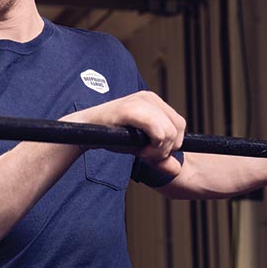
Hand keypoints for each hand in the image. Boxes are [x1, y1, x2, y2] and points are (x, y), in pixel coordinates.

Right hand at [64, 91, 185, 176]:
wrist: (86, 130)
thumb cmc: (112, 136)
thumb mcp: (141, 146)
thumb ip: (160, 157)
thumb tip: (176, 169)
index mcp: (154, 102)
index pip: (180, 125)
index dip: (171, 144)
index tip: (152, 151)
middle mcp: (150, 98)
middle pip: (178, 129)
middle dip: (166, 149)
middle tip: (145, 154)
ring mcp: (141, 101)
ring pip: (170, 133)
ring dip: (158, 150)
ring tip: (140, 152)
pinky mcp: (132, 109)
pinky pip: (158, 132)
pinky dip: (153, 147)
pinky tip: (139, 150)